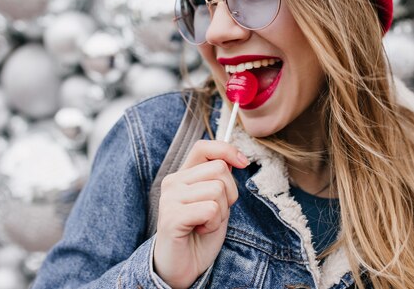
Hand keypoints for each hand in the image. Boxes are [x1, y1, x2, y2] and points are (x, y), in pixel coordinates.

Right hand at [152, 140, 249, 288]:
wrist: (183, 266)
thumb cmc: (200, 233)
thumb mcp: (215, 201)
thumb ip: (219, 179)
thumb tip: (234, 159)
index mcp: (183, 175)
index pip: (204, 147)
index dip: (227, 150)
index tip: (243, 163)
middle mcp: (173, 182)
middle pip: (219, 169)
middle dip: (230, 193)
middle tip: (216, 212)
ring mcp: (169, 199)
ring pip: (217, 189)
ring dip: (221, 212)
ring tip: (207, 223)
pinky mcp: (171, 217)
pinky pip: (210, 209)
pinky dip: (214, 223)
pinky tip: (201, 230)